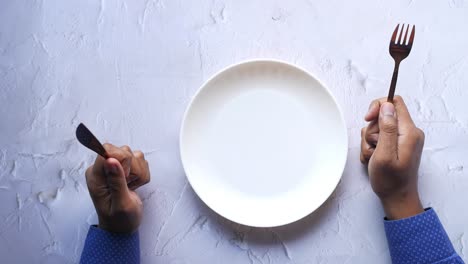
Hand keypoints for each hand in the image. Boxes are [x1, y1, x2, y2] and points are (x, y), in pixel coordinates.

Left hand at [85, 144, 150, 232]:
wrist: (122, 227)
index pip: (108, 150)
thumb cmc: (118, 219)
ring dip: (139, 173)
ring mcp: (114, 167)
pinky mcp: (125, 168)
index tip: (125, 178)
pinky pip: (141, 161)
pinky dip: (142, 174)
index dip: (122, 162)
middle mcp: (103, 168)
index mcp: (95, 175)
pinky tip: (134, 184)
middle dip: (133, 169)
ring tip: (131, 186)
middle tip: (128, 185)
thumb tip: (110, 160)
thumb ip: (116, 181)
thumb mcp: (119, 204)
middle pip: (124, 151)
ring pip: (134, 155)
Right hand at [360, 96, 424, 219]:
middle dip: (371, 130)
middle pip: (383, 116)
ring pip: (377, 128)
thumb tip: (386, 106)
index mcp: (409, 132)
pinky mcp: (397, 144)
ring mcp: (403, 138)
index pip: (394, 102)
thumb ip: (387, 128)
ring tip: (373, 156)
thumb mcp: (385, 153)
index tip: (368, 118)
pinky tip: (374, 158)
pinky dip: (372, 147)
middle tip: (373, 147)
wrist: (397, 197)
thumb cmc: (390, 181)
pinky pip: (379, 137)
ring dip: (369, 141)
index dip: (378, 107)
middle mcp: (409, 132)